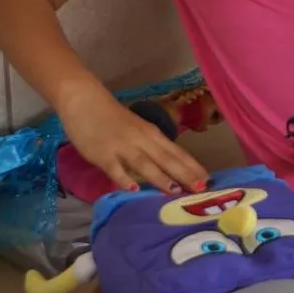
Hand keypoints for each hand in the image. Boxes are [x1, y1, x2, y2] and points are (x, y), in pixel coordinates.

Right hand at [55, 83, 208, 193]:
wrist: (85, 101)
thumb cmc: (112, 117)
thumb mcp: (137, 130)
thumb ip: (149, 147)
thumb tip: (166, 169)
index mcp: (152, 134)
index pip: (177, 152)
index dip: (192, 166)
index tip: (208, 180)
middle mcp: (142, 140)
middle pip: (167, 159)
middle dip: (185, 174)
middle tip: (201, 188)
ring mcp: (123, 147)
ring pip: (145, 164)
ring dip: (161, 178)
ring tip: (176, 192)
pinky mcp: (103, 154)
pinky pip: (115, 168)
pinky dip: (124, 178)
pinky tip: (133, 189)